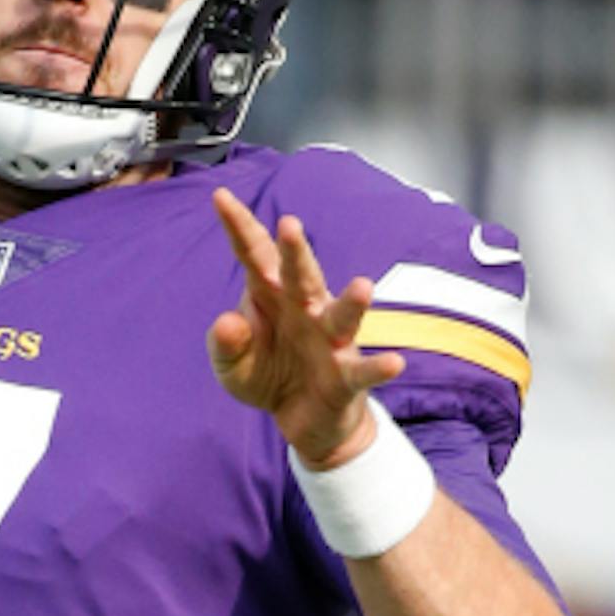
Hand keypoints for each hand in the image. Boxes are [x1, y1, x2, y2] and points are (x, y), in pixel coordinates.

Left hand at [207, 188, 405, 469]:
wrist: (300, 418)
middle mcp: (304, 309)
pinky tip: (394, 362)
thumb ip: (225, 344)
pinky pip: (364, 370)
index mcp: (270, 296)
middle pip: (301, 276)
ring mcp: (329, 340)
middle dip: (296, 252)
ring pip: (342, 316)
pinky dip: (379, 367)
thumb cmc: (266, 375)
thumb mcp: (232, 365)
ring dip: (353, 302)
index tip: (220, 196)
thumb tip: (227, 323)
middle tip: (289, 224)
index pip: (254, 255)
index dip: (239, 227)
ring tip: (362, 286)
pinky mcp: (346, 376)